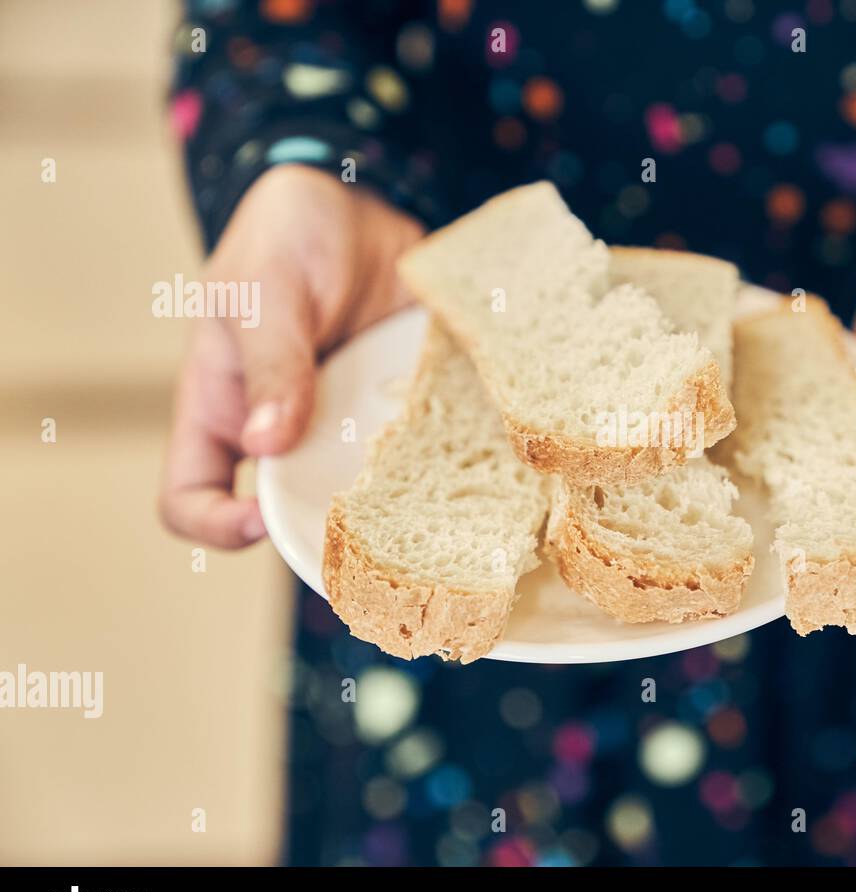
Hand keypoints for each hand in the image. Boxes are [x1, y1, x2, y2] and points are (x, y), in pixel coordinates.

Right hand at [159, 165, 423, 547]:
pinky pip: (417, 453)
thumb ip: (269, 362)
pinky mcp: (395, 411)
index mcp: (222, 409)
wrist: (360, 201)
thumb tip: (265, 444)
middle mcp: (282, 432)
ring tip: (430, 484)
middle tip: (370, 520)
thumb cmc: (285, 237)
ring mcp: (342, 426)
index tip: (261, 521)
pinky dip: (440, 455)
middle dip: (324, 528)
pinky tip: (468, 443)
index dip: (216, 525)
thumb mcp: (264, 289)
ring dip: (393, 499)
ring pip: (360, 495)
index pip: (190, 497)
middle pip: (288, 514)